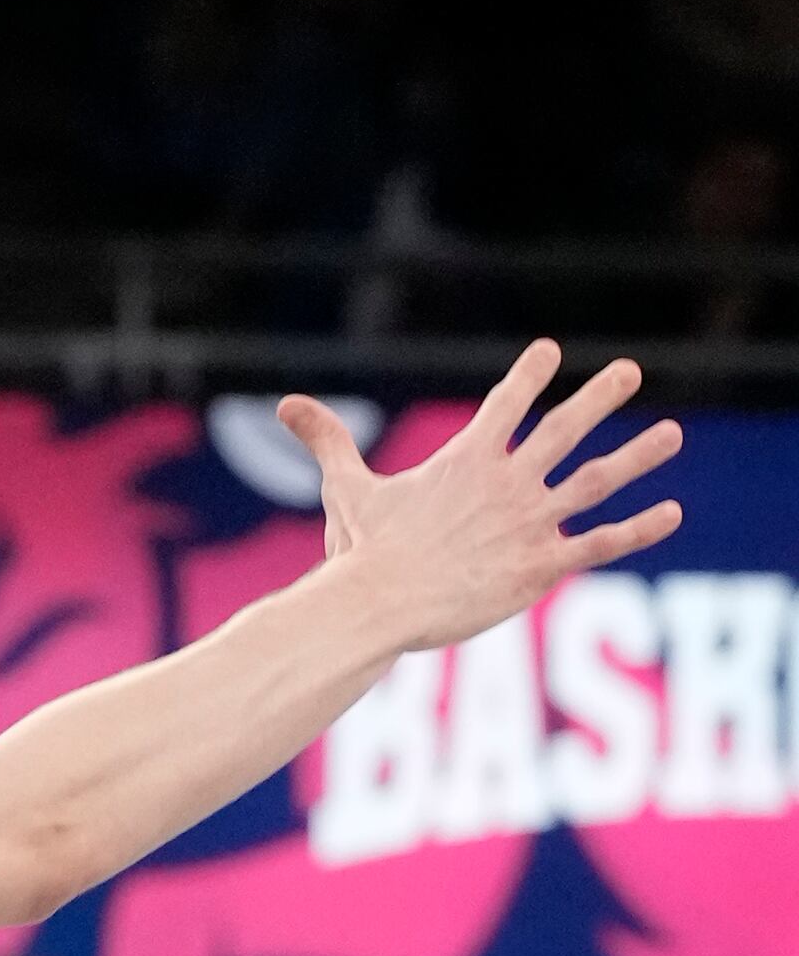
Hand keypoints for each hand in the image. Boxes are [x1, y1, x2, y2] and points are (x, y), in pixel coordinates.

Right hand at [284, 344, 678, 652]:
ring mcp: (530, 521)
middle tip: (630, 370)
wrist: (379, 604)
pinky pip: (599, 543)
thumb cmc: (360, 551)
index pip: (507, 403)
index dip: (529, 374)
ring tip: (671, 434)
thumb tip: (284, 404)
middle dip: (601, 396)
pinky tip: (671, 513)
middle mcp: (508, 481)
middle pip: (566, 428)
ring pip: (597, 479)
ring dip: (638, 454)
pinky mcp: (540, 565)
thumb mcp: (345, 489)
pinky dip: (638, 529)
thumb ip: (328, 441)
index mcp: (466, 459)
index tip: (551, 352)